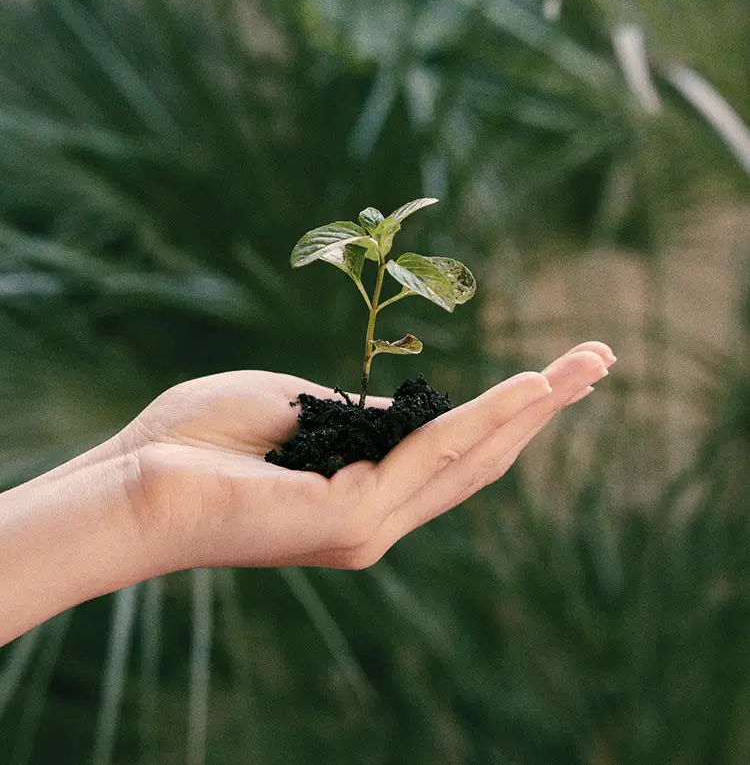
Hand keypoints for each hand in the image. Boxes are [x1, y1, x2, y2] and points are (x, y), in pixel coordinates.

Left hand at [116, 342, 614, 573]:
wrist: (133, 480)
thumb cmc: (201, 441)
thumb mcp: (304, 413)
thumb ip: (364, 419)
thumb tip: (413, 408)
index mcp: (364, 492)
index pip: (455, 454)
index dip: (510, 414)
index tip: (553, 373)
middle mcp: (377, 518)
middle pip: (481, 459)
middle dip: (542, 408)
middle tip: (598, 360)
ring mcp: (369, 524)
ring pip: (471, 458)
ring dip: (532, 408)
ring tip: (584, 366)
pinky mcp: (350, 519)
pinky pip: (431, 457)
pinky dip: (484, 420)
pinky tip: (524, 390)